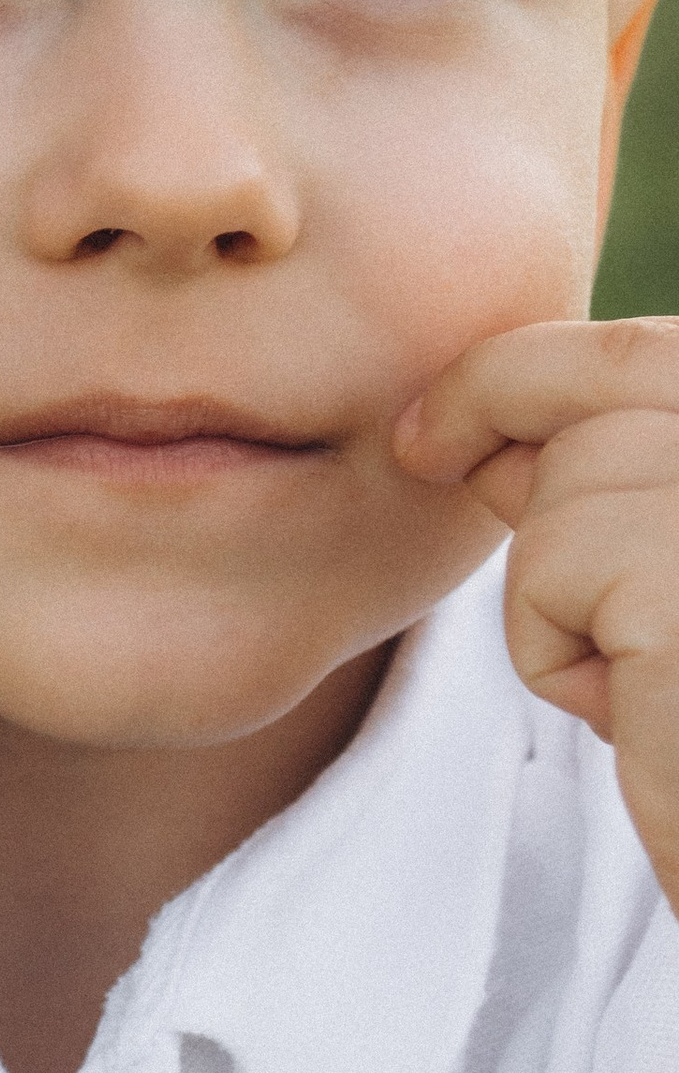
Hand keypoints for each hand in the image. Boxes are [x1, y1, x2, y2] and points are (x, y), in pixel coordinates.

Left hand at [396, 316, 678, 895]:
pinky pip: (553, 570)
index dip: (541, 366)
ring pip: (574, 476)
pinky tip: (633, 717)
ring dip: (557, 585)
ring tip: (637, 678)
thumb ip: (622, 493)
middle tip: (418, 443)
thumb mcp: (671, 584)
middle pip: (622, 367)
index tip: (445, 415)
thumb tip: (500, 441)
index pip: (659, 355)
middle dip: (496, 389)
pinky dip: (553, 651)